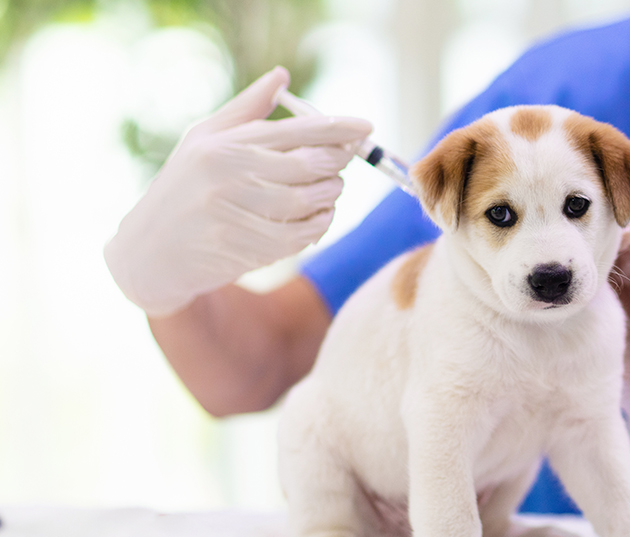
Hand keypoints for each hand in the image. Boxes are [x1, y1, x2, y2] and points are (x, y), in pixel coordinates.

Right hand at [104, 66, 372, 316]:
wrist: (150, 253)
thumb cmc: (184, 187)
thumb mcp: (204, 140)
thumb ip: (247, 110)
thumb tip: (282, 76)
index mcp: (222, 144)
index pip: (292, 130)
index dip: (336, 128)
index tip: (365, 127)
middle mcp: (226, 176)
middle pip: (307, 164)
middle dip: (336, 162)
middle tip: (344, 161)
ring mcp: (234, 214)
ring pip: (308, 201)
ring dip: (331, 196)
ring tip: (331, 190)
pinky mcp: (243, 248)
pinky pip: (298, 235)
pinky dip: (318, 226)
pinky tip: (320, 218)